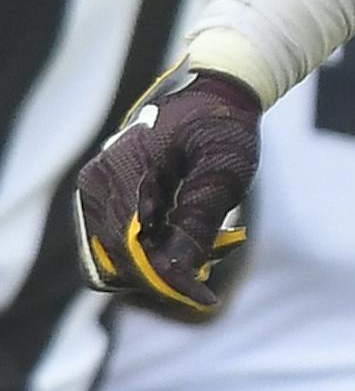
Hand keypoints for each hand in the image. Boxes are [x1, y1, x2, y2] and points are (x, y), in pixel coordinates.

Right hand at [74, 65, 258, 321]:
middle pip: (119, 260)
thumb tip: (176, 273)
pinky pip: (126, 245)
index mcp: (118, 170)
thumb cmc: (221, 125)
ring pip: (121, 258)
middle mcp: (96, 186)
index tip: (205, 297)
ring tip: (213, 250)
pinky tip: (197, 240)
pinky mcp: (110, 203)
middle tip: (213, 272)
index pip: (129, 247)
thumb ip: (198, 220)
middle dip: (166, 273)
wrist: (217, 94)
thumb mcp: (222, 170)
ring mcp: (99, 195)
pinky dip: (159, 251)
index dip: (163, 278)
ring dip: (164, 264)